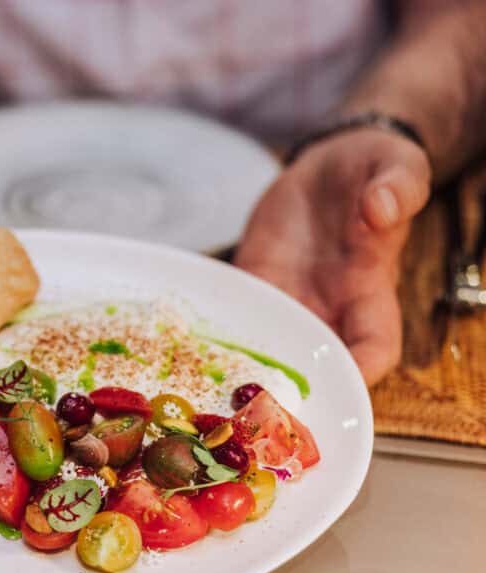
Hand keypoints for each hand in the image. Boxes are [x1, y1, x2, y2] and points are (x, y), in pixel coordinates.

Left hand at [235, 129, 430, 384]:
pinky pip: (234, 312)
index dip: (360, 370)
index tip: (338, 380)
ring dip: (243, 365)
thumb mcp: (397, 166)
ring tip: (212, 380)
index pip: (375, 347)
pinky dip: (214, 329)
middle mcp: (328, 305)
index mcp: (371, 288)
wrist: (331, 164)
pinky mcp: (254, 279)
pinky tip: (185, 341)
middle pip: (312, 363)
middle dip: (288, 385)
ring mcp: (287, 296)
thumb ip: (398, 186)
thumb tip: (382, 206)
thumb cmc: (375, 170)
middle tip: (257, 397)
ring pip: (266, 346)